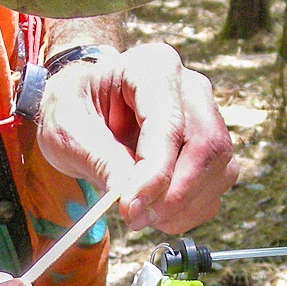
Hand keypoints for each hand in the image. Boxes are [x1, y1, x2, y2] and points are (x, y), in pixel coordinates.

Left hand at [36, 42, 238, 233]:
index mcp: (153, 68)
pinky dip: (187, 211)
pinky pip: (216, 187)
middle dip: (175, 193)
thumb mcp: (67, 129)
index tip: (130, 206)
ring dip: (182, 206)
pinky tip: (154, 212)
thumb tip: (129, 198)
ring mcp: (207, 118)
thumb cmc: (74, 108)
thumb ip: (98, 159)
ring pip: (219, 169)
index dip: (156, 170)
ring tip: (139, 214)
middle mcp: (190, 89)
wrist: (84, 107)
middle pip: (207, 146)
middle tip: (136, 217)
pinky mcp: (211, 150)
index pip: (169, 123)